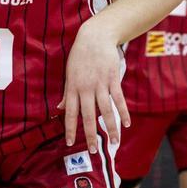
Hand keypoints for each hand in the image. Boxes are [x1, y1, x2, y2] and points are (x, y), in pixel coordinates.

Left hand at [59, 19, 129, 154]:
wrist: (95, 36)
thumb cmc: (80, 55)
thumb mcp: (69, 73)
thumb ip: (67, 92)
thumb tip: (59, 108)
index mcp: (73, 88)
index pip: (69, 113)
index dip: (70, 129)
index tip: (70, 143)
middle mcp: (86, 88)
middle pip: (88, 116)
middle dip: (90, 135)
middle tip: (94, 151)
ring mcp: (100, 84)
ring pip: (106, 111)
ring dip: (110, 128)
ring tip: (114, 142)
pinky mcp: (113, 79)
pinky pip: (118, 99)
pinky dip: (123, 112)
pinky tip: (127, 124)